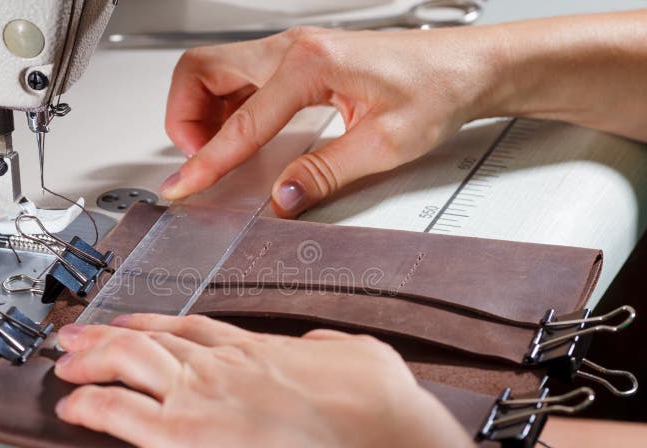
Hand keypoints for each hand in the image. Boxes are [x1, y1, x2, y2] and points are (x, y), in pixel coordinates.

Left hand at [53, 315, 532, 447]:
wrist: (374, 444)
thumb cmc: (377, 411)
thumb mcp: (362, 359)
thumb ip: (332, 351)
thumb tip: (320, 347)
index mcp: (262, 351)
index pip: (198, 330)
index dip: (163, 325)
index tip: (145, 322)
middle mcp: (223, 365)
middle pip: (154, 340)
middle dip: (114, 334)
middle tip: (87, 332)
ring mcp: (198, 394)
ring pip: (127, 363)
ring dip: (92, 359)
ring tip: (67, 360)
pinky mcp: (182, 434)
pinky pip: (120, 413)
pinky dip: (91, 406)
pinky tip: (73, 406)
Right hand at [160, 26, 499, 216]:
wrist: (466, 67)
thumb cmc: (437, 89)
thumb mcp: (383, 144)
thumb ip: (324, 172)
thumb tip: (281, 196)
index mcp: (310, 65)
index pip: (240, 122)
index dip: (206, 161)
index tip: (184, 185)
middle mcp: (294, 48)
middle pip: (202, 68)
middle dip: (184, 116)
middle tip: (197, 159)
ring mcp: (294, 50)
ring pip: (216, 69)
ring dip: (201, 109)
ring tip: (216, 152)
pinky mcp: (300, 60)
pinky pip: (241, 77)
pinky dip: (226, 106)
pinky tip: (242, 135)